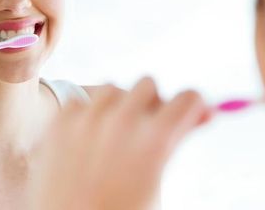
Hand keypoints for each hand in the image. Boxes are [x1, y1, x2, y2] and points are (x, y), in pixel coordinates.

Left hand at [29, 77, 208, 209]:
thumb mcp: (158, 180)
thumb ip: (177, 139)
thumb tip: (205, 112)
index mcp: (156, 138)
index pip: (188, 97)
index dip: (190, 109)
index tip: (186, 118)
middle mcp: (121, 121)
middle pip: (148, 85)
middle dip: (151, 105)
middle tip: (145, 131)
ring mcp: (87, 119)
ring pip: (112, 88)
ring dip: (118, 106)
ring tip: (114, 138)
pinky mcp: (59, 123)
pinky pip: (80, 101)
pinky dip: (87, 115)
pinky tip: (88, 140)